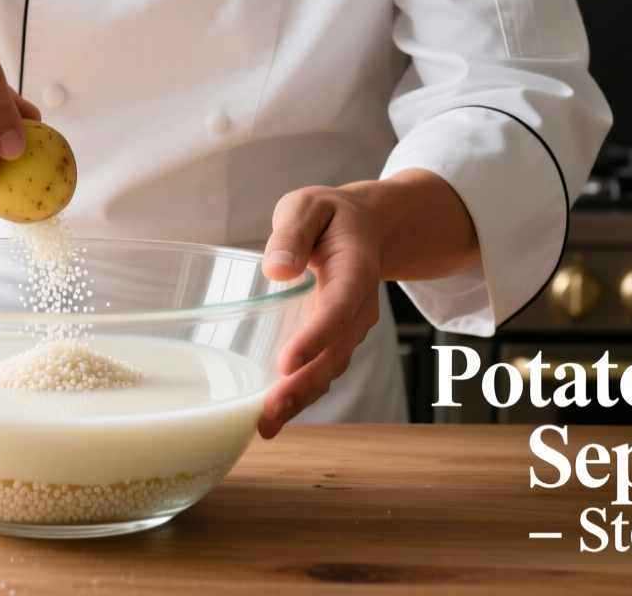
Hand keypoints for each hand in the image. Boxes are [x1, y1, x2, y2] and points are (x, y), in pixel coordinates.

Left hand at [256, 170, 479, 437]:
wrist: (366, 228)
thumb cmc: (329, 216)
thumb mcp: (309, 206)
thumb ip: (293, 231)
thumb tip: (276, 268)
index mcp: (356, 269)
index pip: (337, 308)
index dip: (315, 337)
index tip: (287, 362)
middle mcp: (358, 306)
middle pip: (336, 352)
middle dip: (304, 385)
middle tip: (269, 411)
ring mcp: (350, 328)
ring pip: (330, 369)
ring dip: (301, 398)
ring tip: (266, 424)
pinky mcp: (335, 340)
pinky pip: (321, 371)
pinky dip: (300, 395)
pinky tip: (270, 416)